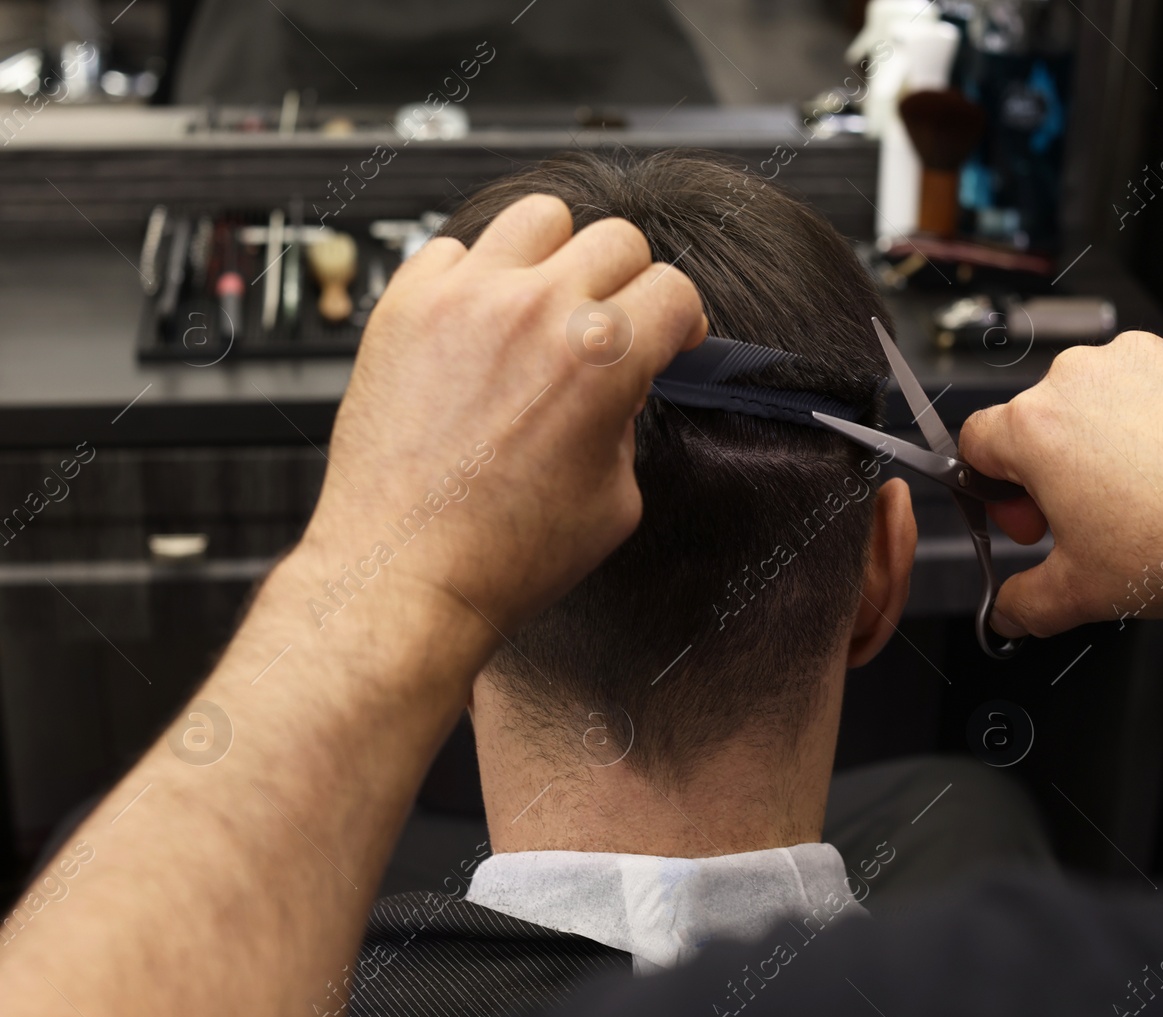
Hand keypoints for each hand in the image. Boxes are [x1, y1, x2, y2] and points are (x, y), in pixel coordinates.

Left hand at [299, 195, 707, 635]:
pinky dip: (476, 277)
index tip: (668, 338)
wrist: (405, 575)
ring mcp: (463, 300)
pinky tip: (479, 325)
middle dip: (628, 283)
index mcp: (601, 359)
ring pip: (539, 217)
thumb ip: (630, 421)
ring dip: (557, 257)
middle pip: (616, 239)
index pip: (674, 289)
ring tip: (546, 304)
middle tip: (612, 325)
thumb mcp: (616, 498)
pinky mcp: (405, 308)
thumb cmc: (504, 554)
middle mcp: (534, 312)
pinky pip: (454, 249)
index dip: (680, 320)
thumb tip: (623, 386)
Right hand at [961, 332, 1162, 636]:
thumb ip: (1023, 605)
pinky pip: (1141, 385)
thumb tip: (1008, 613)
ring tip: (1137, 493)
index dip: (993, 489)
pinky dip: (1146, 417)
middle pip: (1034, 422)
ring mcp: (1130, 360)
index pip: (975, 443)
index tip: (1027, 516)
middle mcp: (1075, 379)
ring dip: (1097, 440)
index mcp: (1034, 428)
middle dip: (1049, 470)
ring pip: (1089, 401)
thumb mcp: (1081, 592)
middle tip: (1083, 518)